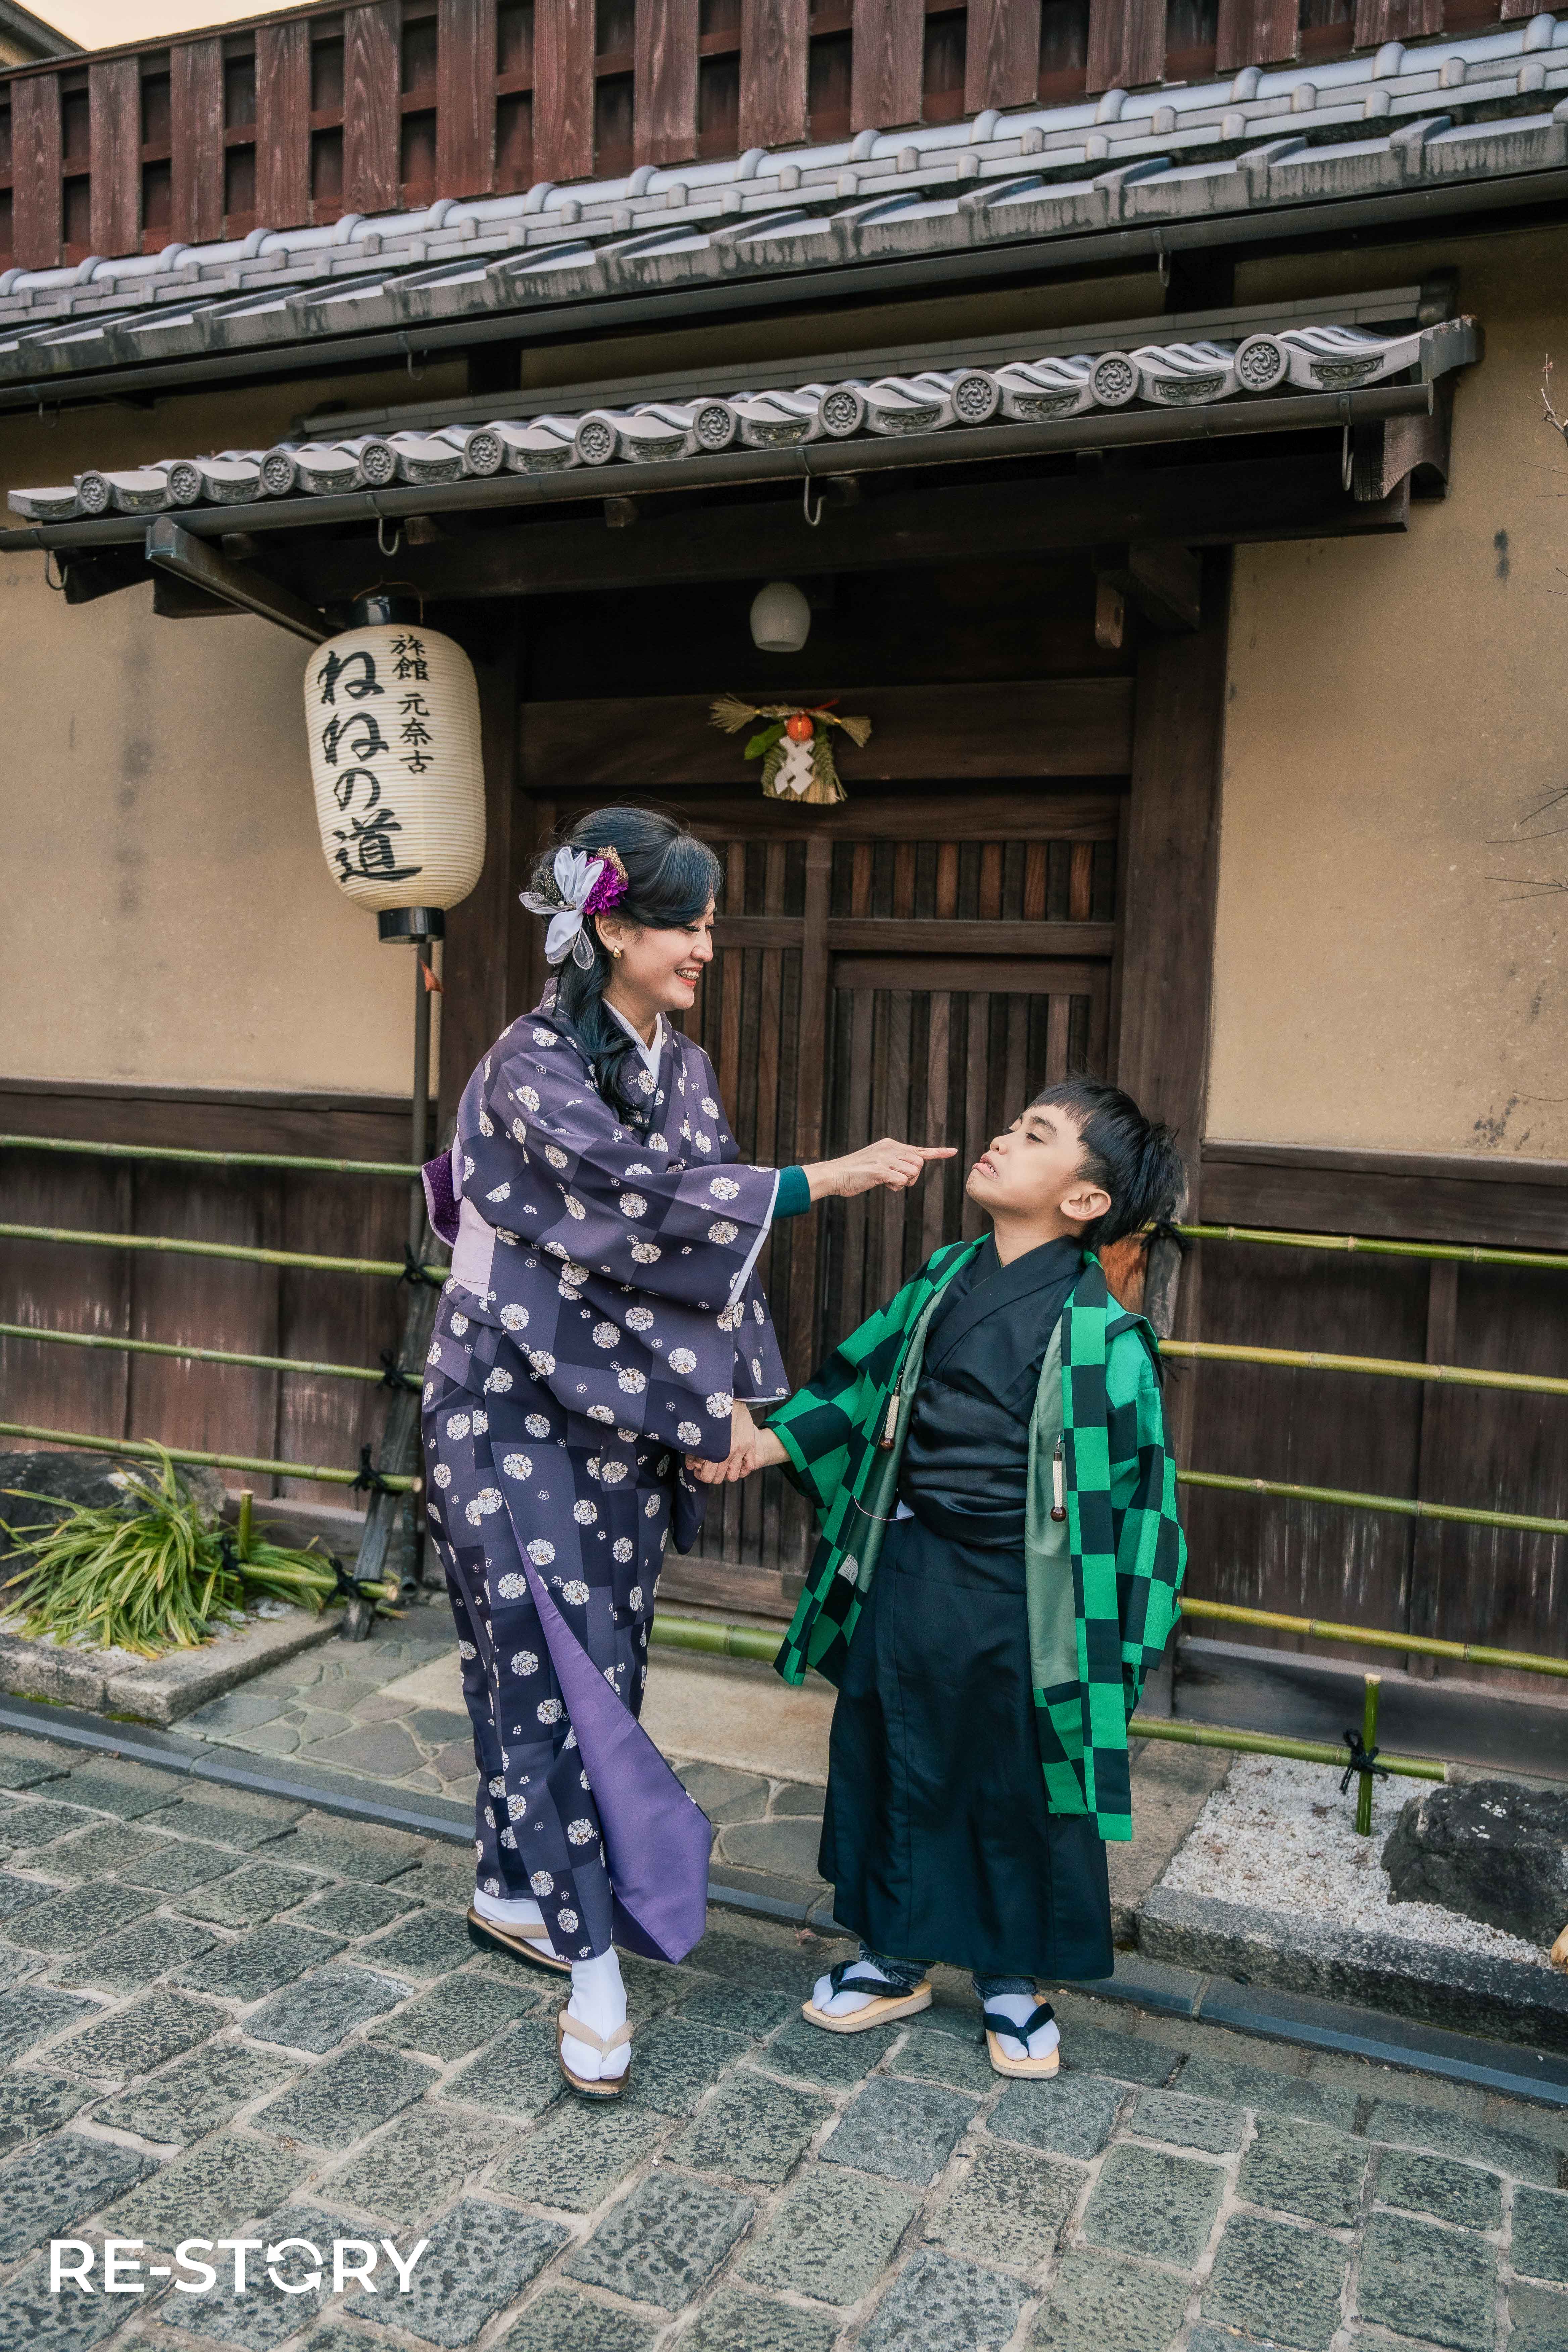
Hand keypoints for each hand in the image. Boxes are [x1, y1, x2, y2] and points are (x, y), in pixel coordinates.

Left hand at [687, 1403, 786, 1483]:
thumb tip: (690, 1465)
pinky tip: (735, 1461)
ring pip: (733, 1476)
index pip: (707, 1477)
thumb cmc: (712, 1413)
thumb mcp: (700, 1431)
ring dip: (726, 1473)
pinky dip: (743, 1467)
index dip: (700, 1475)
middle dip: (711, 1475)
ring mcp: (741, 1450)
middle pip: (719, 1479)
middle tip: (706, 1467)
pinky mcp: (750, 1445)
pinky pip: (749, 1466)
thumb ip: (694, 1450)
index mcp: (714, 1450)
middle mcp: (729, 1452)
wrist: (731, 1397)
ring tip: (721, 1465)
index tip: (698, 1469)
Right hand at [804, 1140, 956, 1200]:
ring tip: (886, 1182)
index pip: (919, 1149)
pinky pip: (901, 1181)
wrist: (834, 1174)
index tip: (953, 1151)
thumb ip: (894, 1163)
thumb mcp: (878, 1162)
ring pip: (913, 1173)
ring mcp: (885, 1158)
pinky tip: (881, 1184)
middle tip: (896, 1181)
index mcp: (890, 1145)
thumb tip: (910, 1172)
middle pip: (919, 1163)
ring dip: (903, 1182)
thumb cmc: (855, 1173)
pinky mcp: (880, 1170)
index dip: (937, 1152)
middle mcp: (890, 1148)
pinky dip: (894, 1186)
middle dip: (913, 1176)